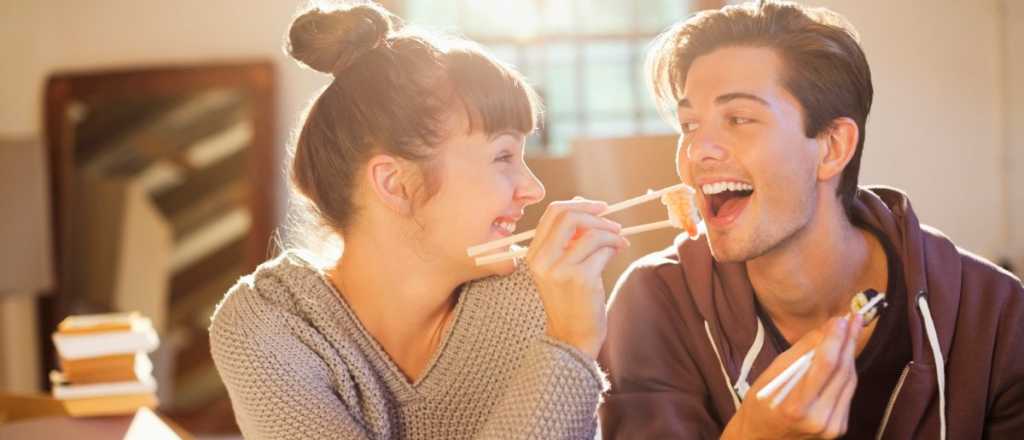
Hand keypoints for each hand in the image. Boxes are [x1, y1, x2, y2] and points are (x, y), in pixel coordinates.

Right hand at [525, 198, 628, 358]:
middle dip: (597, 215)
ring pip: (591, 234)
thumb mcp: (560, 267)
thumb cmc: (571, 300)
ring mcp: (560, 270)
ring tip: (620, 242)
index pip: (553, 212)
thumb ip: (568, 238)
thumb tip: (585, 204)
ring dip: (612, 234)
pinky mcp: (581, 279)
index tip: (600, 208)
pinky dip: (614, 248)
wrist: (572, 337)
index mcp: (534, 254)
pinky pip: (603, 251)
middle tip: (614, 224)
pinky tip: (617, 254)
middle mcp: (542, 260)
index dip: (579, 204)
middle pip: (569, 216)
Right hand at [722, 314, 863, 438]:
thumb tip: (824, 330)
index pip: (825, 365)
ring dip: (850, 354)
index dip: (835, 339)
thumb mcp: (770, 376)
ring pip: (849, 381)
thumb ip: (799, 354)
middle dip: (848, 342)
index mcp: (796, 406)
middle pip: (842, 372)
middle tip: (854, 317)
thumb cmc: (759, 406)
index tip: (840, 318)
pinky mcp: (839, 428)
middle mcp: (819, 418)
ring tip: (851, 331)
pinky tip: (844, 356)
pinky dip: (846, 372)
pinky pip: (847, 393)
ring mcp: (832, 426)